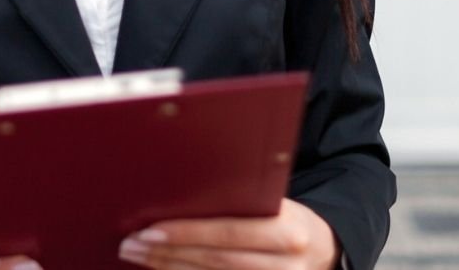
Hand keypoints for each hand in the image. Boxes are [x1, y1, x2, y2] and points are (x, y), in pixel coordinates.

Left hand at [117, 198, 339, 269]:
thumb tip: (185, 196)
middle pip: (214, 261)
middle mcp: (284, 264)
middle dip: (167, 253)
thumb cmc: (291, 222)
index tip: (150, 229)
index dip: (187, 233)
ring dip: (170, 269)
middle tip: (132, 243)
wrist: (327, 252)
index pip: (229, 232)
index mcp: (287, 231)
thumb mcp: (277, 206)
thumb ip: (243, 203)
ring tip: (139, 256)